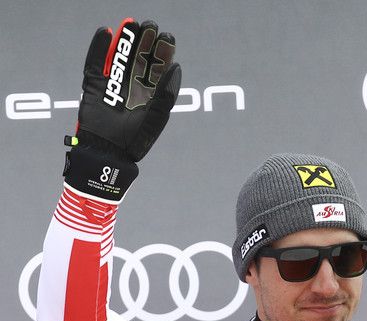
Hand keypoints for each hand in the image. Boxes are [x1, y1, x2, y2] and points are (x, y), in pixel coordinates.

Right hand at [64, 18, 181, 201]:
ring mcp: (112, 84)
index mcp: (148, 94)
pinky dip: (98, 47)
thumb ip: (166, 93)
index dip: (162, 52)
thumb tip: (177, 67)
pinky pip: (94, 62)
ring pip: (119, 56)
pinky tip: (106, 32)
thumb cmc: (135, 141)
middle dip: (145, 41)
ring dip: (125, 40)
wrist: (108, 153)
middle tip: (151, 26)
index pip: (156, 67)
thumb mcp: (156, 118)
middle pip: (139, 57)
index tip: (167, 37)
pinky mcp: (93, 85)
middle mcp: (131, 86)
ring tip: (132, 24)